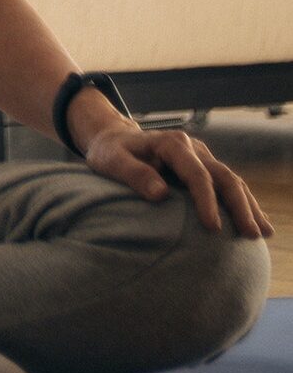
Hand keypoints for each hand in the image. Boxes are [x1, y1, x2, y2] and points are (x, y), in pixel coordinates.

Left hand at [84, 125, 274, 238]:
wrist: (112, 138)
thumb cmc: (109, 152)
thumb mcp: (111, 161)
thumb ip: (134, 174)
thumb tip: (160, 194)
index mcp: (172, 144)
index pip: (196, 174)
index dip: (206, 200)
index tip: (213, 227)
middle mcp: (192, 148)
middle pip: (224, 176)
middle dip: (239, 206)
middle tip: (250, 234)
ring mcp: (201, 156)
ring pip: (231, 180)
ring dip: (248, 206)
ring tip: (263, 232)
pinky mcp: (202, 167)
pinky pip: (227, 184)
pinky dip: (243, 202)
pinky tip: (256, 221)